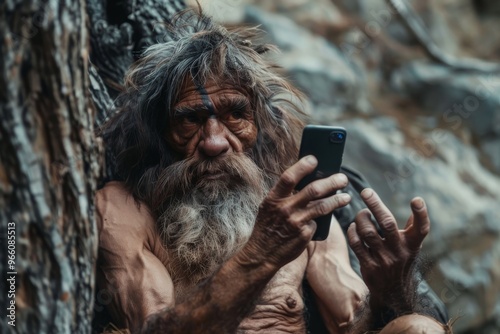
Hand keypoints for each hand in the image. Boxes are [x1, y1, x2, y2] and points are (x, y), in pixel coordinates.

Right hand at [240, 155, 351, 269]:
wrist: (261, 254)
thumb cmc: (267, 226)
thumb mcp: (269, 208)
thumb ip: (285, 195)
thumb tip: (308, 181)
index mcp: (273, 199)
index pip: (289, 177)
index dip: (302, 166)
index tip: (314, 159)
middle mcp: (284, 209)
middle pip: (313, 190)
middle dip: (332, 182)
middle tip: (343, 179)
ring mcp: (295, 223)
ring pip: (322, 207)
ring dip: (337, 200)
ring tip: (347, 197)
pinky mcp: (304, 235)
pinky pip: (317, 223)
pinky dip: (320, 221)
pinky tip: (322, 220)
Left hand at [347, 188, 429, 306]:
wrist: (393, 293)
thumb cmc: (401, 261)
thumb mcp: (411, 246)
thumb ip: (412, 227)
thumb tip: (418, 202)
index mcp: (412, 244)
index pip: (421, 228)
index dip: (421, 214)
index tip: (416, 199)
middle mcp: (400, 252)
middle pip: (387, 224)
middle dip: (375, 205)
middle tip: (365, 191)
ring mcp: (384, 260)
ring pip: (368, 232)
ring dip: (361, 219)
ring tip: (362, 214)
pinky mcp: (369, 267)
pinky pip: (357, 244)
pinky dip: (352, 232)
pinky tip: (353, 227)